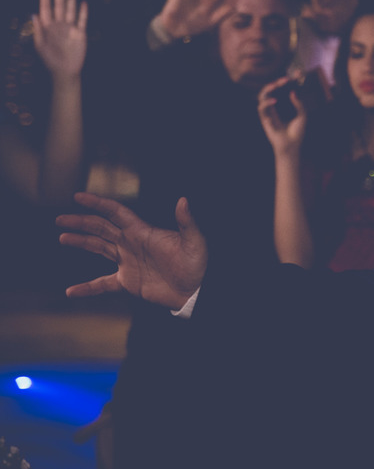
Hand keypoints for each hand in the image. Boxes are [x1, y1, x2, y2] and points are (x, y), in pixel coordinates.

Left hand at [32, 0, 87, 78]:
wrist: (64, 71)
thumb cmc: (50, 60)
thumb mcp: (40, 46)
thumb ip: (37, 30)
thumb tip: (34, 14)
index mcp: (47, 26)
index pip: (46, 8)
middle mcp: (59, 24)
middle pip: (59, 5)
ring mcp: (70, 28)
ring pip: (71, 9)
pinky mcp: (80, 33)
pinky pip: (82, 20)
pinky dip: (83, 12)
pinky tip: (83, 2)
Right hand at [56, 192, 207, 309]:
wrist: (196, 289)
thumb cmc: (197, 263)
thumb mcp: (194, 240)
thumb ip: (186, 221)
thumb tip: (184, 200)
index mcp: (142, 232)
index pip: (116, 213)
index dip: (98, 204)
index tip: (79, 197)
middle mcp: (132, 244)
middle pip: (101, 228)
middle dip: (81, 222)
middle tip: (60, 218)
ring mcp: (128, 262)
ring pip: (98, 248)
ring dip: (80, 242)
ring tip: (62, 237)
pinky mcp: (128, 282)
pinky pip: (102, 284)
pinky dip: (87, 288)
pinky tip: (71, 291)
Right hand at [258, 75, 306, 157]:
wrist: (292, 146)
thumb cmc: (297, 132)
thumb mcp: (302, 115)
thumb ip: (298, 104)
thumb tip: (293, 92)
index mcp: (283, 105)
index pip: (282, 90)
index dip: (286, 82)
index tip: (294, 75)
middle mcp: (274, 107)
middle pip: (270, 91)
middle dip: (276, 83)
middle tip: (285, 79)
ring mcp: (269, 113)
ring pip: (262, 97)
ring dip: (268, 89)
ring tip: (275, 85)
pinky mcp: (264, 119)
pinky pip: (261, 109)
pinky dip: (267, 103)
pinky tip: (275, 101)